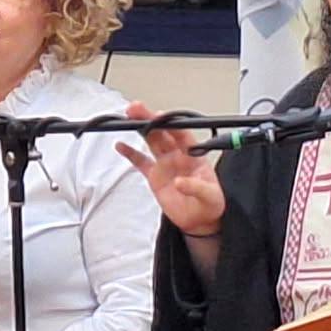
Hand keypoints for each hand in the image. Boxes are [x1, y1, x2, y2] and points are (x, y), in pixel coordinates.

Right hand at [116, 101, 225, 237]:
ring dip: (141, 129)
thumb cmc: (209, 204)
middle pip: (162, 132)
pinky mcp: (154, 176)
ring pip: (151, 141)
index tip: (158, 116)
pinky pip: (140, 161)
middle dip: (149, 119)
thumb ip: (196, 187)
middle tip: (137, 109)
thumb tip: (180, 181)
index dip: (169, 123)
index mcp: (193, 155)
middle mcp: (178, 156)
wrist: (200, 221)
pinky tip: (121, 145)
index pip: (181, 133)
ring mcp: (165, 164)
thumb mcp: (209, 196)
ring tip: (129, 117)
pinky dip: (130, 153)